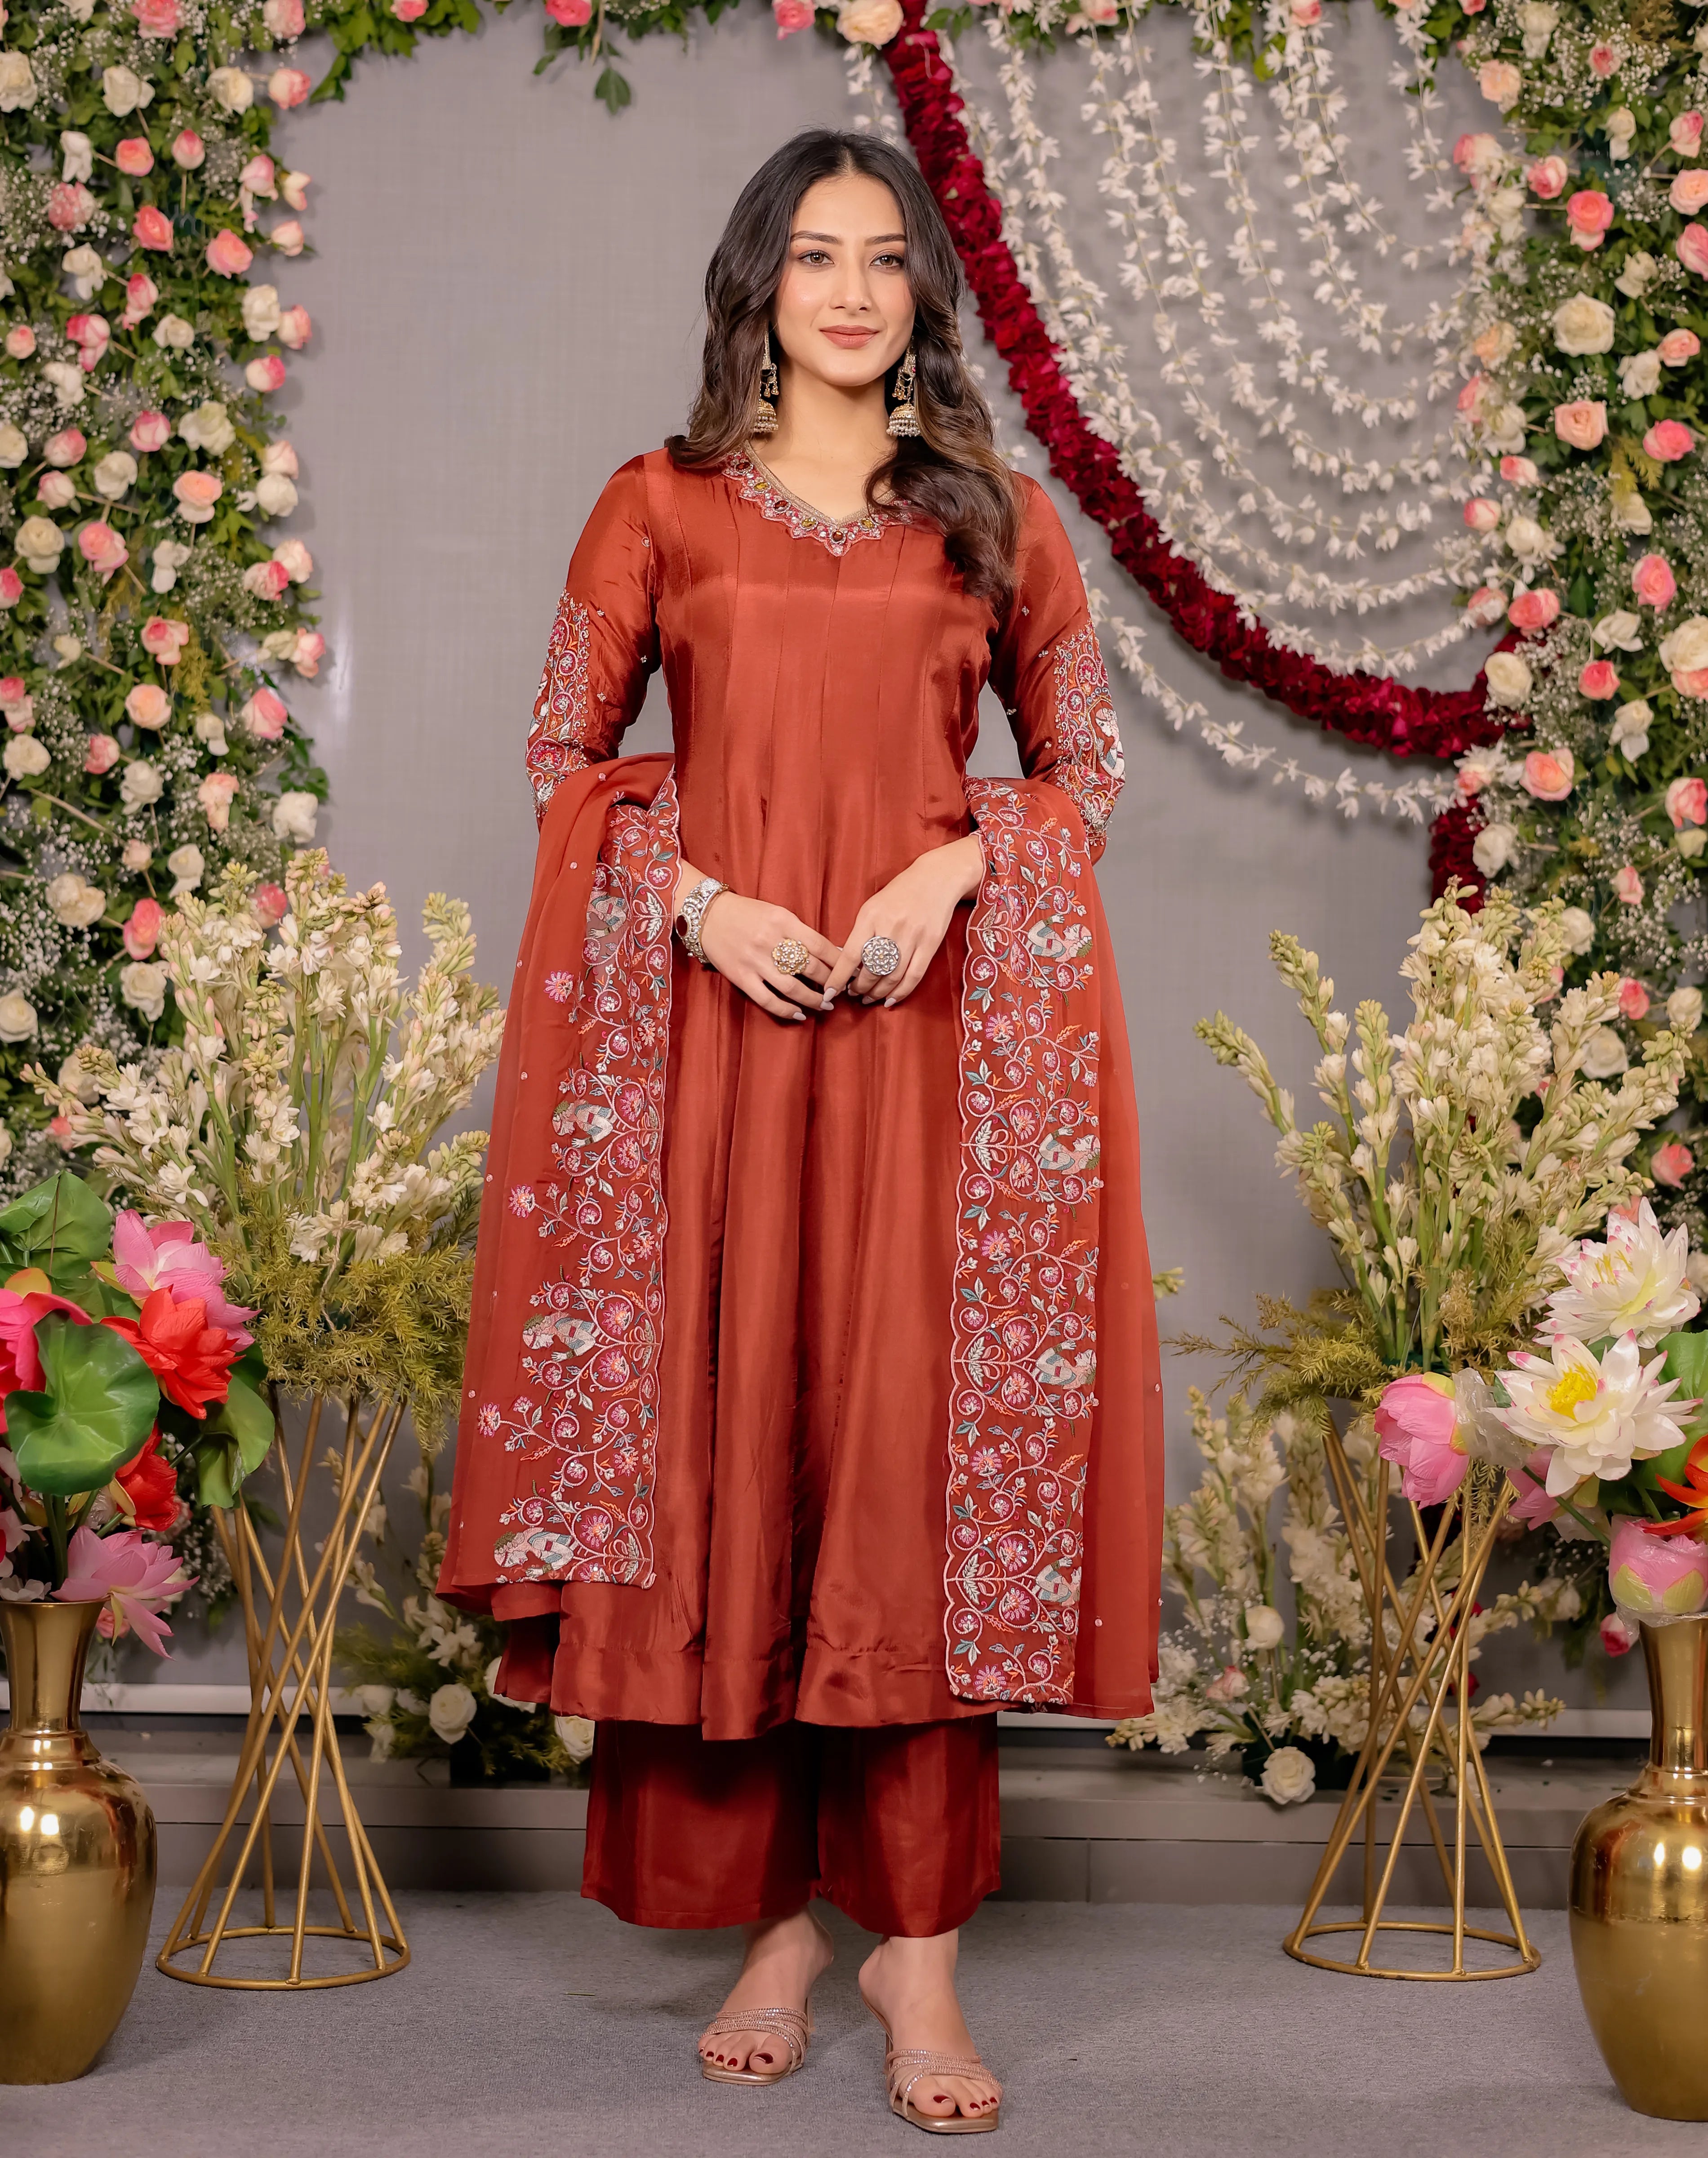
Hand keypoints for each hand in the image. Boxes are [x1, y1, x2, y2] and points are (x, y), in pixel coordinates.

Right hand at [697, 892, 840, 1022]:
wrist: (709, 916)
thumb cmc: (748, 913)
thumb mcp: (778, 913)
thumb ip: (801, 932)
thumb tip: (831, 953)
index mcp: (783, 920)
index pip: (820, 945)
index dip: (838, 962)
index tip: (848, 971)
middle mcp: (770, 940)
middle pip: (809, 967)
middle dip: (830, 982)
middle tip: (840, 991)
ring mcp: (755, 961)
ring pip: (792, 987)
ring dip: (813, 999)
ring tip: (825, 1005)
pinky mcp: (741, 977)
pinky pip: (767, 1000)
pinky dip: (786, 1010)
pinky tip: (799, 1014)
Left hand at [823, 833, 983, 1007]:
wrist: (936, 878)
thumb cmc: (899, 894)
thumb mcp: (872, 907)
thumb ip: (860, 933)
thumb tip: (847, 965)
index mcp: (871, 916)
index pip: (851, 955)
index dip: (839, 978)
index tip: (830, 992)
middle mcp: (891, 927)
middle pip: (871, 970)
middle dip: (859, 988)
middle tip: (853, 994)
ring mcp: (913, 937)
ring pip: (891, 977)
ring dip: (877, 993)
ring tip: (868, 998)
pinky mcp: (930, 944)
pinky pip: (913, 976)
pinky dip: (901, 992)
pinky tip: (890, 1000)